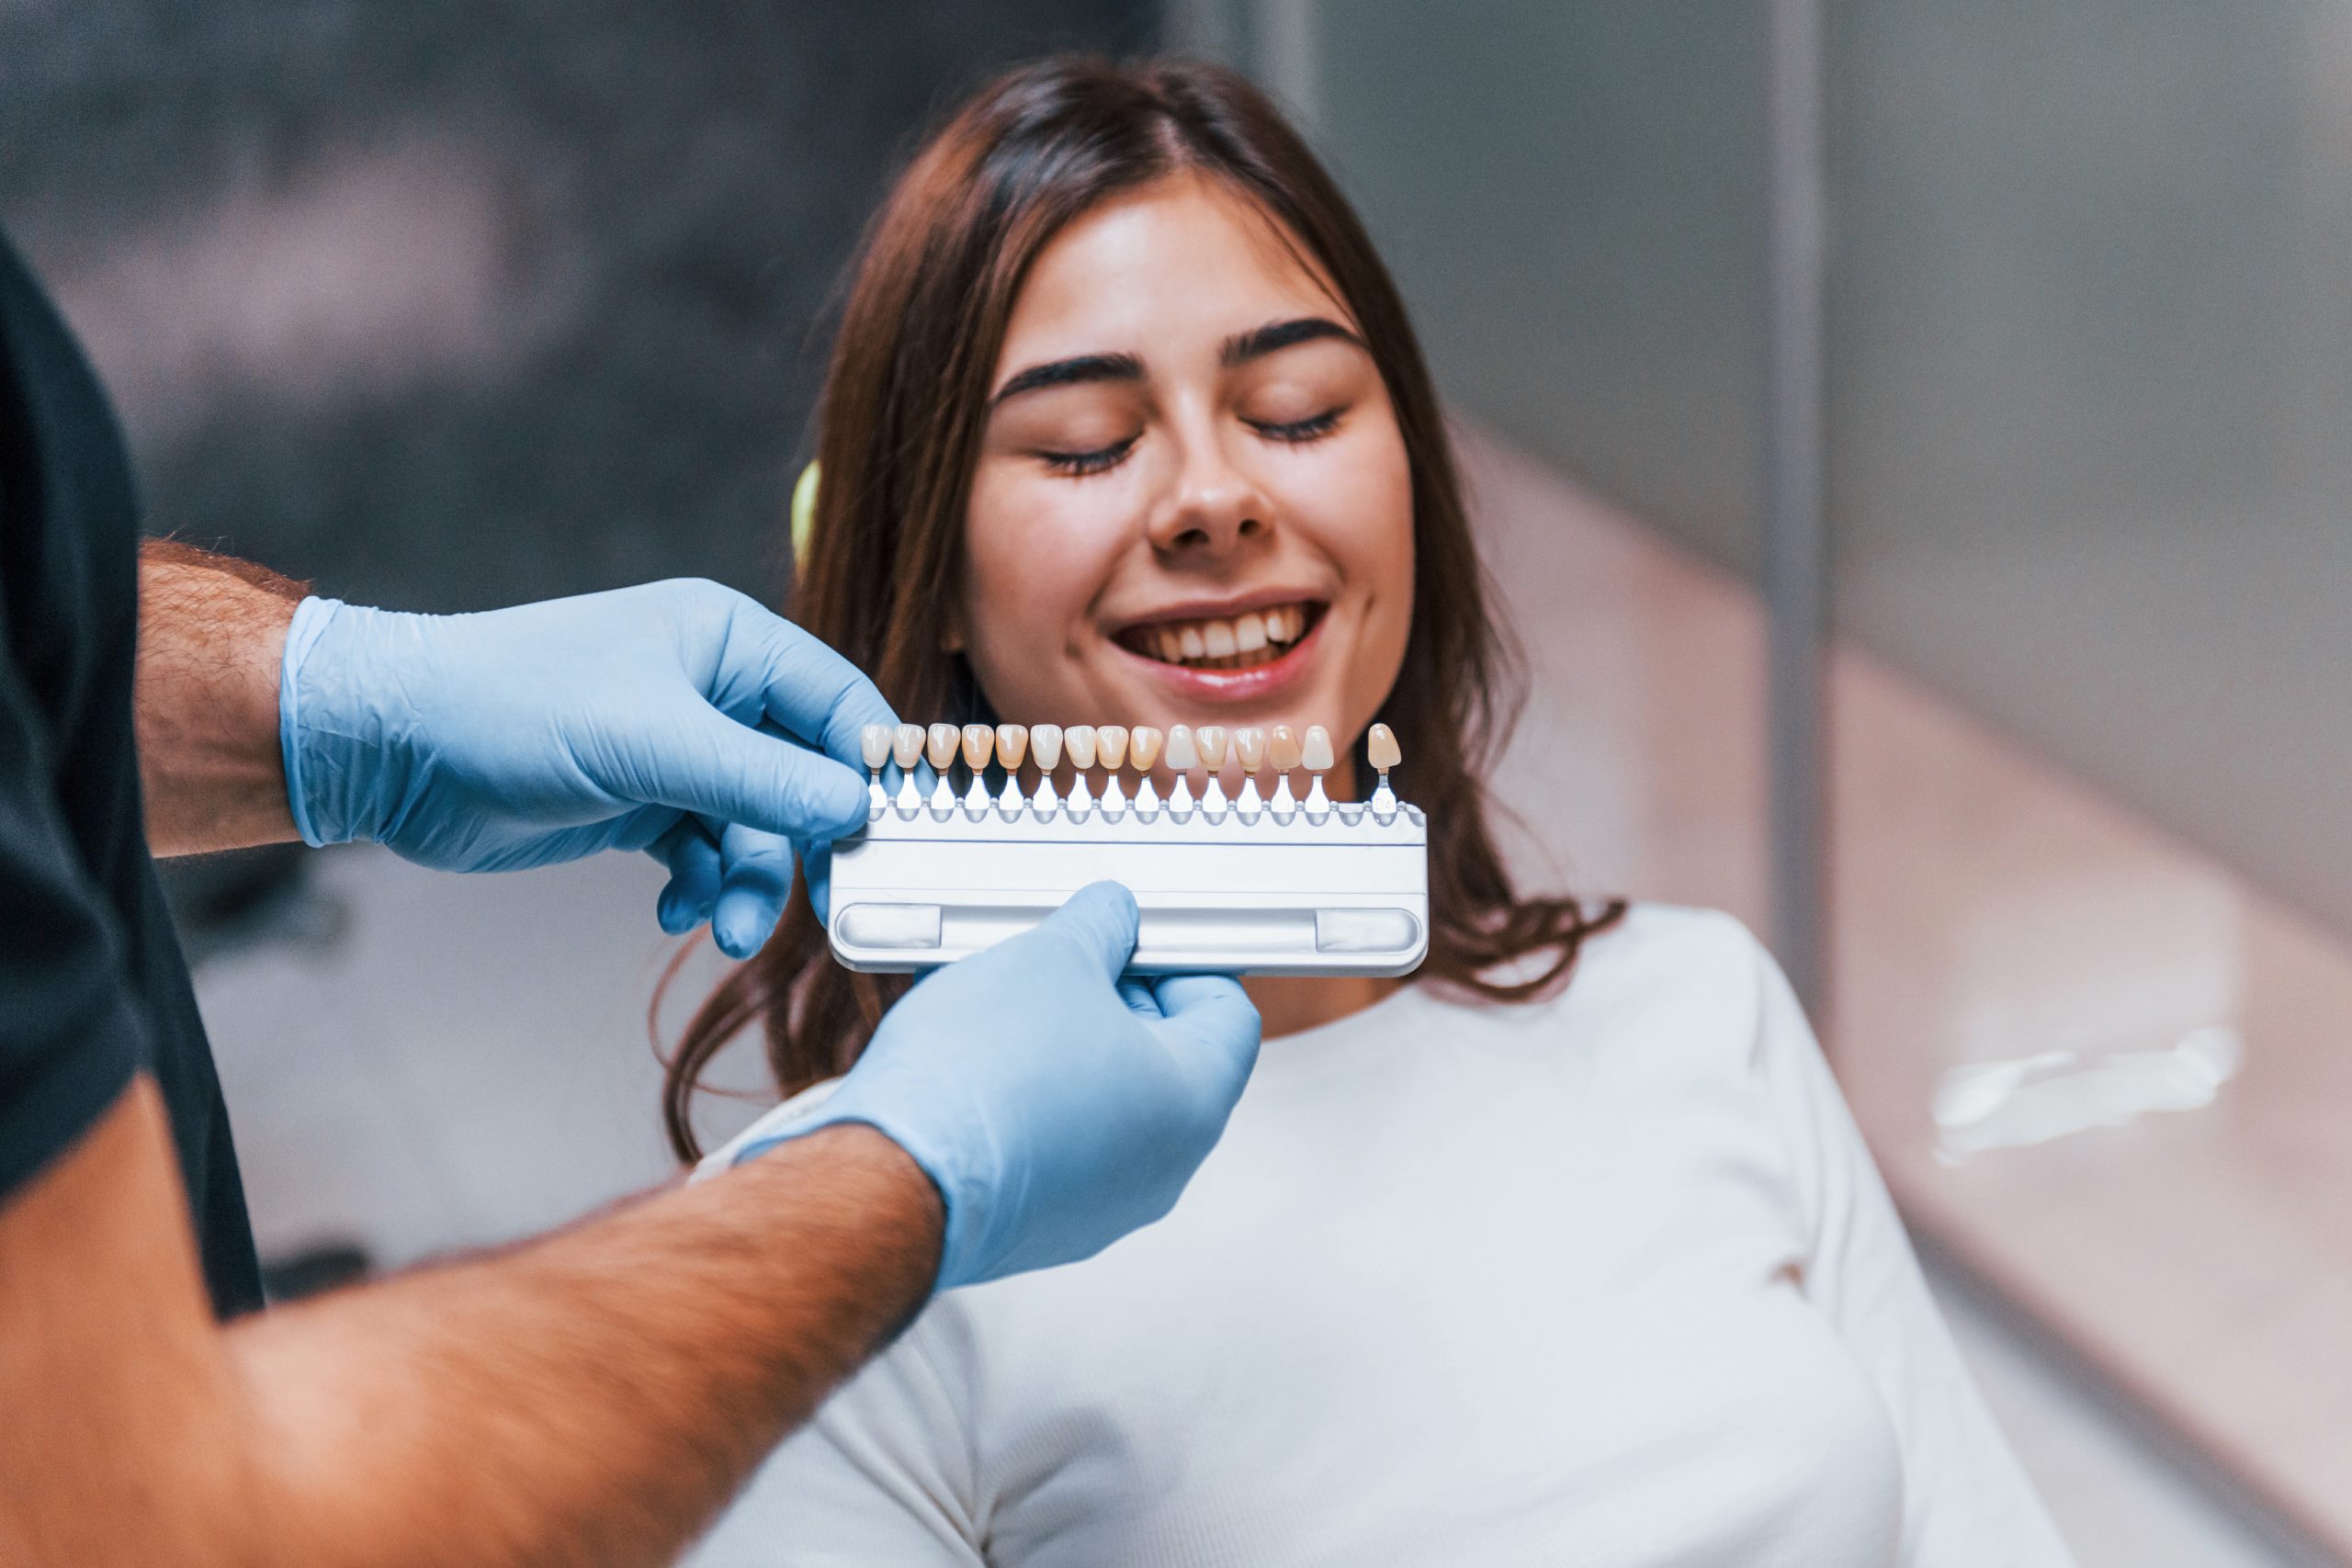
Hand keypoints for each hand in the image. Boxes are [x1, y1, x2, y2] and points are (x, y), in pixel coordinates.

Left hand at [279, 579, 894, 954]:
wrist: (393, 747)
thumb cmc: (514, 706)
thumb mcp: (654, 742)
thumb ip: (764, 781)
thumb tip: (858, 813)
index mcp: (729, 641)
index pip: (840, 704)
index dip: (872, 771)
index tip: (898, 838)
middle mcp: (714, 691)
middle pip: (805, 778)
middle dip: (804, 847)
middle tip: (821, 909)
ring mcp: (678, 751)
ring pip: (756, 829)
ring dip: (750, 883)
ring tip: (724, 929)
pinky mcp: (641, 803)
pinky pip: (708, 854)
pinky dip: (704, 887)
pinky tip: (680, 909)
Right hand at [727, 882, 1262, 1290]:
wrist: (890, 1177)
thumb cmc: (979, 1075)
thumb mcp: (1051, 957)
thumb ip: (1100, 926)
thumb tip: (1112, 917)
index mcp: (1192, 1102)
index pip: (1228, 1014)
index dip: (1183, 960)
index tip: (1136, 939)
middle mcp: (1162, 1168)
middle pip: (1168, 1061)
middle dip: (1119, 1001)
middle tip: (1066, 964)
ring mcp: (1103, 1208)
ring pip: (1109, 1107)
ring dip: (1073, 1051)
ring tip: (1014, 1008)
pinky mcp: (1042, 1228)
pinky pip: (1060, 1148)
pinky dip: (1037, 1104)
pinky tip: (985, 1066)